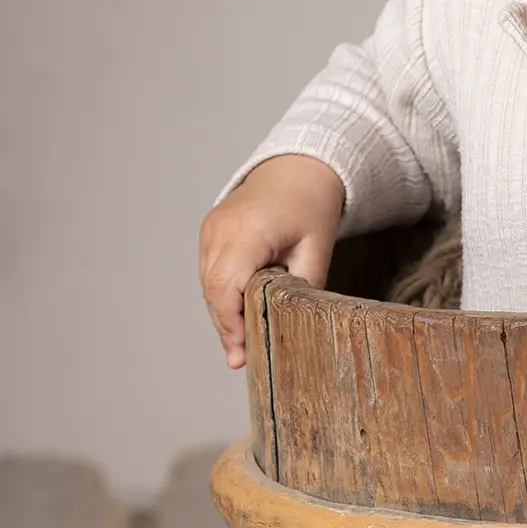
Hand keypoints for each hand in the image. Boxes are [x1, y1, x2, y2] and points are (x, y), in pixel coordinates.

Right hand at [199, 155, 344, 369]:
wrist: (297, 167)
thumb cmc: (311, 204)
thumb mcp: (317, 248)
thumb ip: (305, 285)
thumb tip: (293, 324)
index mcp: (247, 231)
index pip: (226, 286)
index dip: (231, 323)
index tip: (242, 353)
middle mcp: (220, 230)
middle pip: (212, 291)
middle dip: (226, 328)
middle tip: (241, 359)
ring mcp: (210, 230)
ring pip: (207, 285)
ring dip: (223, 315)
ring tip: (241, 345)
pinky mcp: (210, 233)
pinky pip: (209, 273)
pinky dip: (221, 296)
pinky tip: (238, 317)